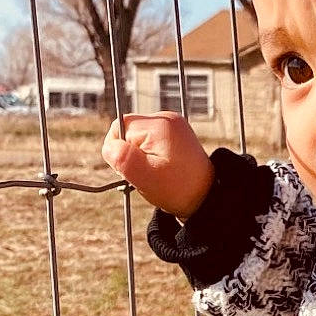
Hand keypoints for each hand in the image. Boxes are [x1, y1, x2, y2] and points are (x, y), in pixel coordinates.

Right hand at [101, 111, 215, 219]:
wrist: (206, 197)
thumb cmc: (177, 190)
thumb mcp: (145, 177)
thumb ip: (123, 158)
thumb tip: (110, 145)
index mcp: (160, 125)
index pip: (119, 127)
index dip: (119, 150)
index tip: (135, 169)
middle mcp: (168, 118)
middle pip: (128, 130)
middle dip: (130, 153)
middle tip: (148, 173)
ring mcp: (173, 124)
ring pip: (137, 136)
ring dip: (139, 155)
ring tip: (157, 172)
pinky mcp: (175, 133)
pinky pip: (149, 140)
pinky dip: (149, 155)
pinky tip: (162, 167)